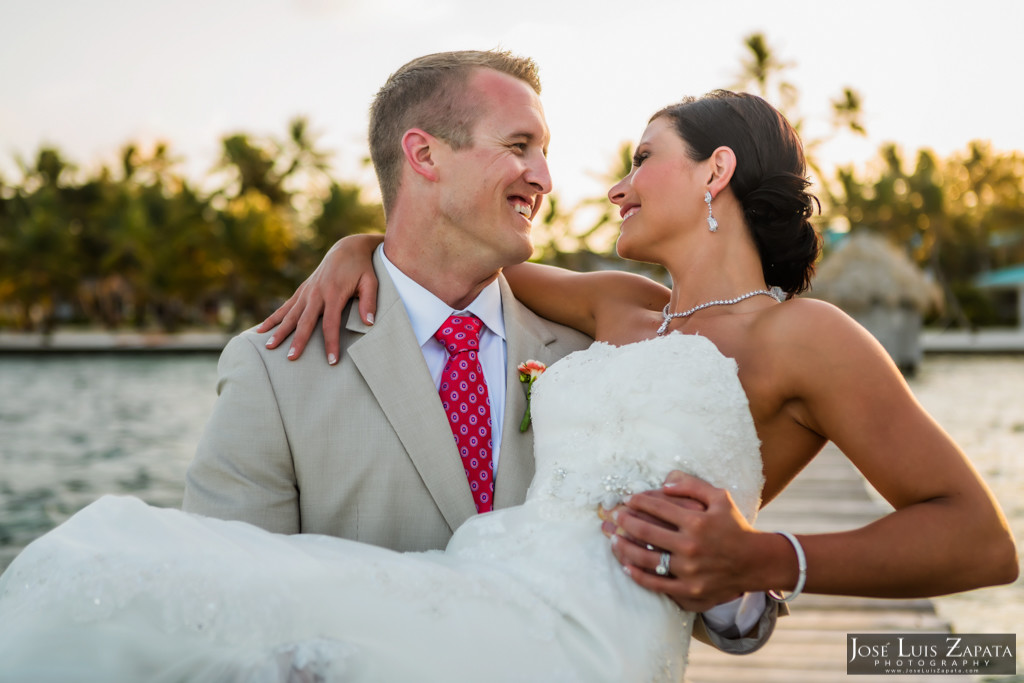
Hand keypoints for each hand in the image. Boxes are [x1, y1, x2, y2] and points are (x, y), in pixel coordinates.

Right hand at [257, 234, 382, 362]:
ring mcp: (307, 291)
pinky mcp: (302, 290)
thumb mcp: (370, 282)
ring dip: (279, 330)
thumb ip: (369, 302)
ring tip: (269, 347)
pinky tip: (261, 330)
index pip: (330, 323)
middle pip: (305, 321)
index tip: (331, 361)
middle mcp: (316, 292)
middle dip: (298, 340)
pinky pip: (285, 306)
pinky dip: (274, 318)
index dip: (331, 343)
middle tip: (291, 358)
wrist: (347, 248)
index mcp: (334, 293)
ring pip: (290, 314)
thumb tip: (369, 323)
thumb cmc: (362, 268)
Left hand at [600, 471, 757, 611]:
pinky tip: (626, 565)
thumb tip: (663, 483)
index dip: (638, 501)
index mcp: (697, 522)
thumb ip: (692, 485)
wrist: (756, 562)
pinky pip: (656, 584)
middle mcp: (691, 546)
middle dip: (624, 521)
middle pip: (646, 531)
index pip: (657, 507)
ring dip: (624, 548)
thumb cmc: (735, 526)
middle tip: (613, 516)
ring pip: (646, 559)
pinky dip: (638, 575)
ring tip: (612, 540)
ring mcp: (689, 571)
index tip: (627, 499)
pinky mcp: (689, 591)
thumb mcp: (720, 497)